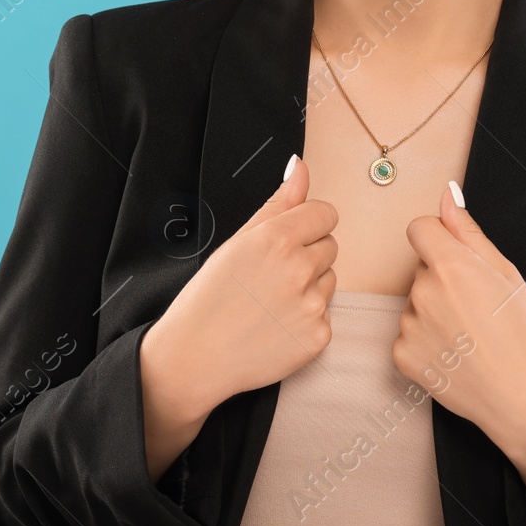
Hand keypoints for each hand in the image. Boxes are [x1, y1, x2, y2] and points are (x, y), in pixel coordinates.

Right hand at [145, 155, 337, 418]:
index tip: (287, 240)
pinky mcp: (318, 336)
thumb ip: (278, 202)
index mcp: (277, 239)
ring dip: (309, 287)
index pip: (326, 213)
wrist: (194, 358)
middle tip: (270, 277)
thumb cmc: (209, 298)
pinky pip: (326, 315)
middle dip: (307, 256)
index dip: (307, 225)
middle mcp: (299, 269)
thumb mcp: (237, 242)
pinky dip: (307, 320)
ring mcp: (312, 305)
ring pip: (330, 280)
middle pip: (330, 246)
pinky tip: (276, 327)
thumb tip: (299, 166)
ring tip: (270, 303)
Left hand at [392, 180, 525, 459]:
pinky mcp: (402, 357)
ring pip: (415, 302)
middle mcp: (423, 293)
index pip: (419, 228)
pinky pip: (407, 334)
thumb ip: (469, 232)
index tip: (459, 260)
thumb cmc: (525, 337)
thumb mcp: (507, 274)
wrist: (525, 400)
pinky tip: (456, 356)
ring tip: (469, 337)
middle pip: (421, 268)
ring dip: (434, 311)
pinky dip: (426, 342)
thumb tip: (448, 195)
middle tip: (476, 308)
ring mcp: (409, 327)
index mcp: (450, 266)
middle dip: (443, 279)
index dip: (440, 240)